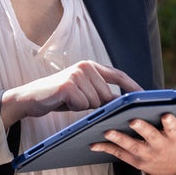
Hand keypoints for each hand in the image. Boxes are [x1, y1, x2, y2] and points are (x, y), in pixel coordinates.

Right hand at [0, 60, 141, 127]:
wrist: (31, 97)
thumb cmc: (59, 96)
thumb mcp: (83, 92)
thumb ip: (100, 92)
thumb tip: (122, 102)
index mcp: (91, 66)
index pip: (118, 75)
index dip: (132, 85)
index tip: (144, 95)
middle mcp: (85, 66)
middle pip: (107, 95)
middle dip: (97, 104)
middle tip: (78, 102)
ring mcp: (76, 74)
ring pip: (95, 102)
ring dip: (84, 107)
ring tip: (69, 100)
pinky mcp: (68, 85)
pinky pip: (83, 105)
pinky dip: (74, 108)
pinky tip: (63, 102)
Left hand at [89, 111, 175, 174]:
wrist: (172, 170)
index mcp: (174, 137)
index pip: (173, 129)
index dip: (170, 123)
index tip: (166, 115)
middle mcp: (159, 146)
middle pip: (149, 136)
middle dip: (141, 128)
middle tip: (133, 118)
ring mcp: (144, 153)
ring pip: (130, 145)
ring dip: (118, 137)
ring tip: (107, 129)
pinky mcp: (132, 159)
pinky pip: (117, 153)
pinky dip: (105, 148)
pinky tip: (93, 142)